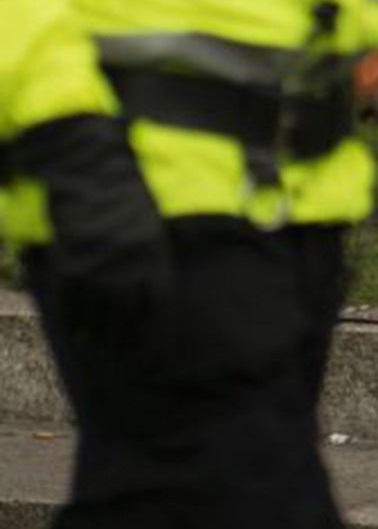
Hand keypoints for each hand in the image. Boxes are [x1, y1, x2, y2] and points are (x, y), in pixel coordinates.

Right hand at [14, 114, 172, 353]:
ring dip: (95, 337)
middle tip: (120, 357)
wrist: (92, 171)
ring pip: (95, 315)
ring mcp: (96, 266)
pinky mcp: (69, 262)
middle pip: (125, 318)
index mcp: (153, 257)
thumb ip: (151, 261)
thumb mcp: (150, 228)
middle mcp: (126, 267)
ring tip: (95, 349)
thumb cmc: (126, 197)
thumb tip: (147, 297)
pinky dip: (72, 320)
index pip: (156, 308)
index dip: (152, 335)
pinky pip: (70, 300)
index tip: (149, 353)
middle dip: (123, 342)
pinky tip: (74, 331)